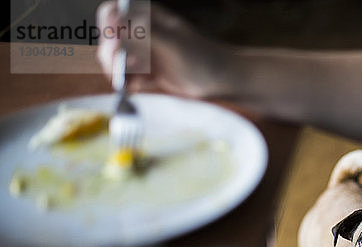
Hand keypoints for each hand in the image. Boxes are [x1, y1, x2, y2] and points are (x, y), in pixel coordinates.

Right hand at [96, 1, 232, 97]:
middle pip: (110, 39)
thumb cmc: (202, 57)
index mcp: (147, 16)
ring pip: (117, 60)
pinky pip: (130, 77)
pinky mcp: (151, 73)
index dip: (108, 27)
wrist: (223, 80)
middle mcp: (144, 32)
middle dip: (111, 55)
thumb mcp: (171, 43)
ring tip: (127, 83)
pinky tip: (137, 88)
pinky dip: (129, 83)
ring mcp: (146, 53)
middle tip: (118, 71)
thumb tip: (115, 25)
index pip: (113, 12)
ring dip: (118, 71)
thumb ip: (142, 34)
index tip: (115, 45)